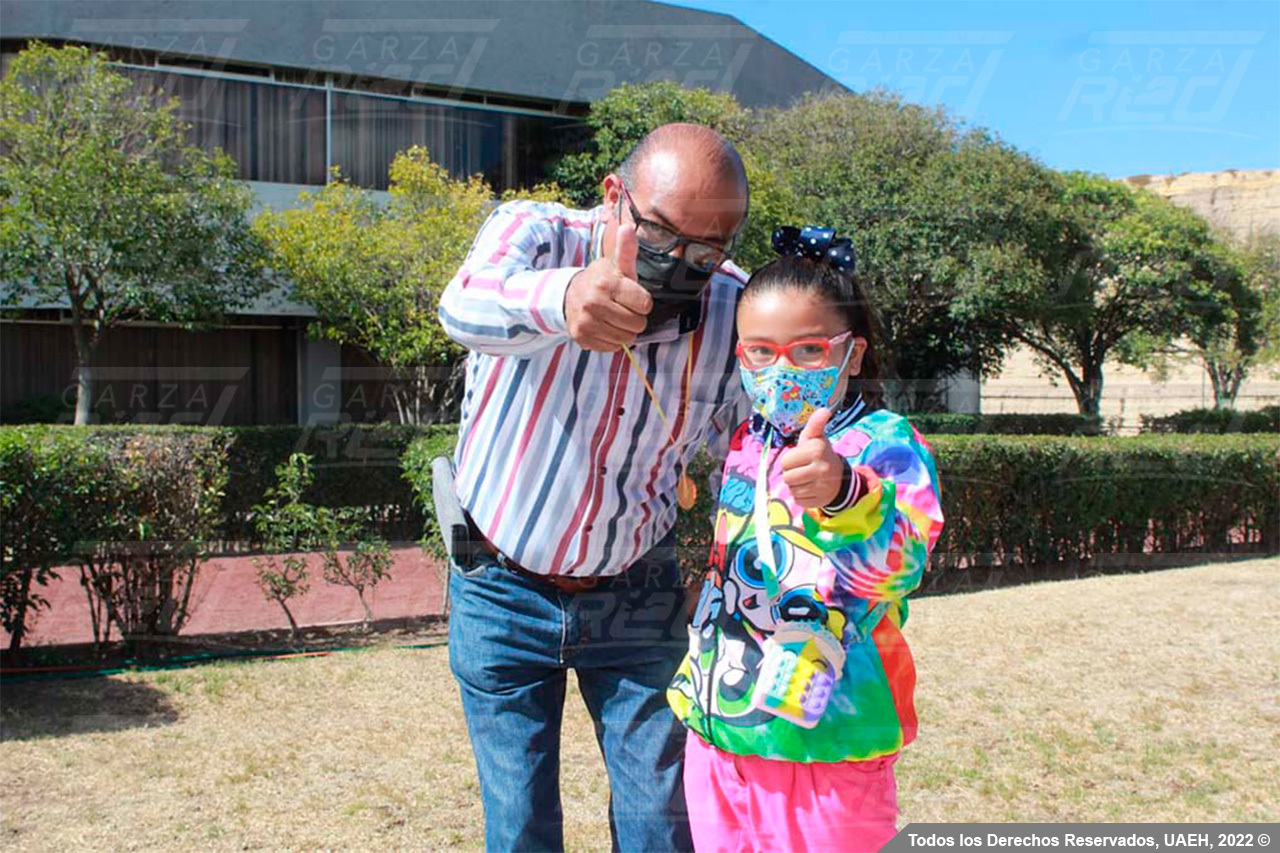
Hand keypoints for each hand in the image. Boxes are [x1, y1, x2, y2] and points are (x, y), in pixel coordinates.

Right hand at [565, 221, 652, 350]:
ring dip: (625, 331)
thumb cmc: (602, 281)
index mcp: (606, 284)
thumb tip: (627, 227)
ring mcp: (586, 322)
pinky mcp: (581, 337)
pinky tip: (605, 327)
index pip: (645, 305)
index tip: (633, 297)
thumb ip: (626, 251)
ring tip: (616, 318)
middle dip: (635, 318)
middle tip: (625, 309)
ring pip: (626, 339)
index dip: (643, 302)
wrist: (570, 295)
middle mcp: (594, 303)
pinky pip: (611, 348)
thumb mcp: (616, 265)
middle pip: (637, 324)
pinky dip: (612, 340)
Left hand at [780, 409, 846, 509]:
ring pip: (792, 490)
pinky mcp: (820, 500)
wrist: (839, 477)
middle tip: (802, 469)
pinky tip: (810, 488)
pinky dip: (801, 495)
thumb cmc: (820, 454)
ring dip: (795, 485)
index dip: (789, 461)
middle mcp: (821, 469)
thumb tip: (824, 409)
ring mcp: (822, 487)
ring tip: (806, 478)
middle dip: (791, 473)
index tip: (800, 458)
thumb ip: (815, 424)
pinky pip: (798, 500)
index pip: (785, 462)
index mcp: (816, 451)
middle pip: (787, 477)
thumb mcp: (816, 438)